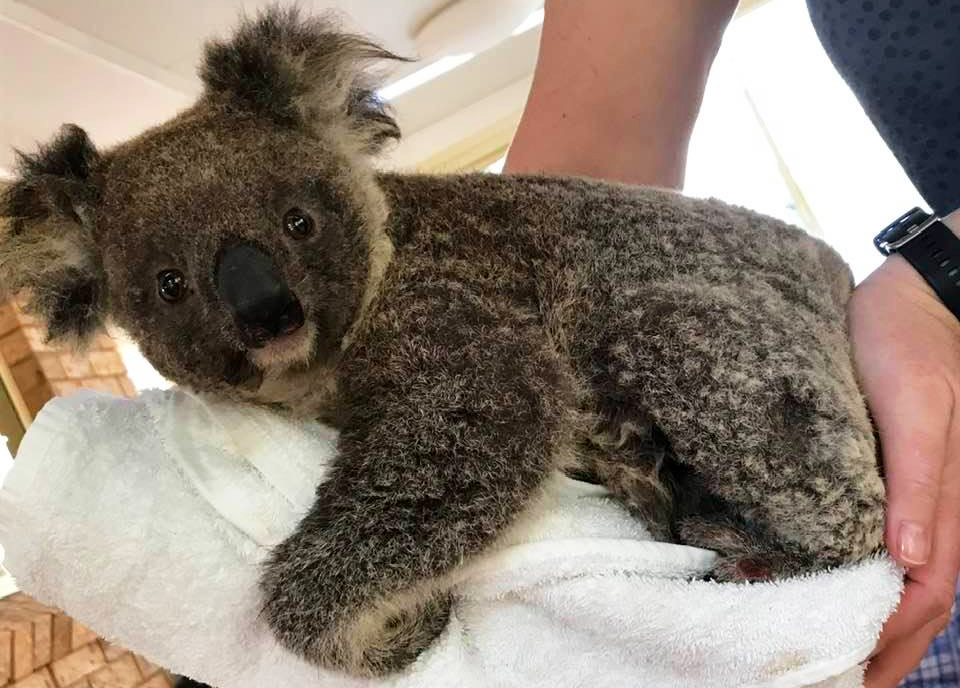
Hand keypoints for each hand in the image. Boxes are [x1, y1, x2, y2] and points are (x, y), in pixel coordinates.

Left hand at [846, 216, 959, 686]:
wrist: (912, 297)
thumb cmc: (911, 347)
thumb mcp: (914, 409)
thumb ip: (918, 483)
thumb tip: (909, 564)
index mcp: (947, 505)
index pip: (924, 597)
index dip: (890, 645)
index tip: (850, 679)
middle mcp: (935, 510)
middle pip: (913, 599)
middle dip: (878, 647)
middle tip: (828, 677)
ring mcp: (914, 494)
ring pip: (896, 575)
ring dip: (865, 617)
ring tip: (820, 646)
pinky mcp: (885, 473)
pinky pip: (876, 537)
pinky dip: (852, 571)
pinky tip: (818, 578)